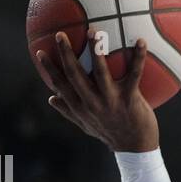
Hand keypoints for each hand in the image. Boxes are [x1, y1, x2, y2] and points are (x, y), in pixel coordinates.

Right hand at [38, 31, 159, 151]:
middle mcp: (92, 103)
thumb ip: (69, 111)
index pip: (60, 85)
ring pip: (100, 71)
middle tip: (61, 34)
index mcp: (80, 107)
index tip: (40, 51)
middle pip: (74, 74)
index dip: (49, 69)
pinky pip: (134, 74)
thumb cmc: (110, 134)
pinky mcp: (130, 99)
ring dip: (96, 50)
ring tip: (94, 31)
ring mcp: (110, 101)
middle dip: (66, 53)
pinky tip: (141, 41)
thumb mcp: (87, 126)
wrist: (135, 149)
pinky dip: (138, 57)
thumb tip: (51, 98)